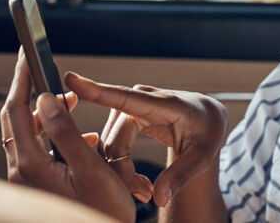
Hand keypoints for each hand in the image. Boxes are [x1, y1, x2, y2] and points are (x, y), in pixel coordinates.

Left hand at [0, 50, 135, 221]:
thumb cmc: (98, 216)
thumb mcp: (91, 170)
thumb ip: (65, 133)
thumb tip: (45, 99)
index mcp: (31, 165)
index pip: (16, 108)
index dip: (22, 77)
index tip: (27, 54)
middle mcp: (21, 172)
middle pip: (16, 118)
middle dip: (33, 91)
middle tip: (47, 71)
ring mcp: (26, 181)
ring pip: (27, 134)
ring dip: (47, 114)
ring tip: (72, 103)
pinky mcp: (35, 186)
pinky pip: (37, 151)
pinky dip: (53, 136)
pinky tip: (80, 139)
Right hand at [66, 73, 227, 206]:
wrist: (206, 119)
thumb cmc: (206, 132)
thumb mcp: (203, 157)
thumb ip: (181, 176)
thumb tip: (158, 198)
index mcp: (164, 104)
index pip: (125, 97)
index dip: (97, 91)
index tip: (72, 80)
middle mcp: (142, 99)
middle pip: (115, 139)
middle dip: (123, 171)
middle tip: (144, 196)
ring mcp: (132, 106)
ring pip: (109, 143)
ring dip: (121, 170)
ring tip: (144, 190)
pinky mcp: (126, 114)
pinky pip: (112, 142)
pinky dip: (119, 164)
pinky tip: (136, 180)